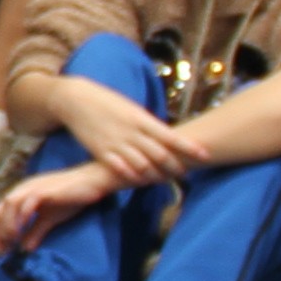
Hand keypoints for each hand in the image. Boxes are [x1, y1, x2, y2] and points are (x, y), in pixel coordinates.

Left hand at [0, 161, 114, 248]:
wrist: (90, 182)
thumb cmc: (70, 197)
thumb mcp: (50, 218)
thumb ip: (36, 231)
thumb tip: (25, 249)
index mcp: (20, 195)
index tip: (2, 251)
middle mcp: (22, 190)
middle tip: (6, 249)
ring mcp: (31, 188)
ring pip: (9, 205)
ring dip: (8, 225)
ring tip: (14, 241)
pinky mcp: (43, 190)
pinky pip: (27, 202)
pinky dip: (22, 216)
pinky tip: (24, 228)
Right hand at [61, 75, 192, 183]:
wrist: (76, 99)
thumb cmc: (107, 102)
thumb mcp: (131, 109)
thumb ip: (148, 124)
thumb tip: (166, 136)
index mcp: (142, 119)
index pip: (171, 137)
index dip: (189, 148)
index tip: (205, 155)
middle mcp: (132, 132)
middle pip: (160, 155)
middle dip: (175, 167)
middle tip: (186, 174)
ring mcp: (116, 143)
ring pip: (142, 165)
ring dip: (155, 175)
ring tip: (165, 180)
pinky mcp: (101, 152)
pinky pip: (120, 168)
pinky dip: (131, 176)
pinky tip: (138, 180)